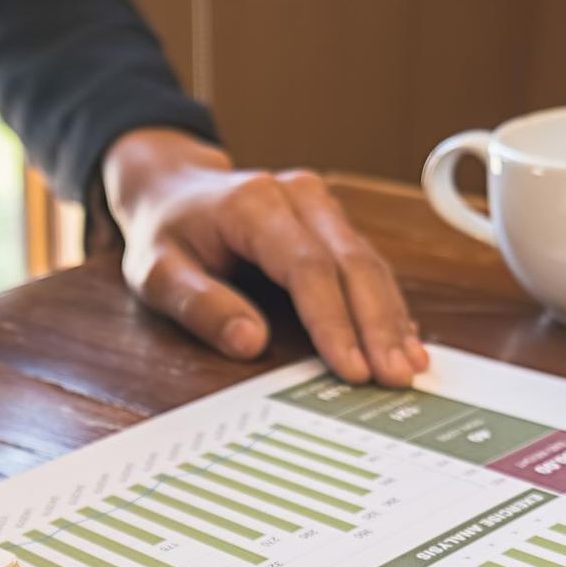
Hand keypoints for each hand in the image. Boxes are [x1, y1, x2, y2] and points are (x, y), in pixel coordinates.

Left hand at [102, 127, 428, 386]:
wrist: (171, 189)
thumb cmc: (164, 234)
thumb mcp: (157, 272)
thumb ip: (200, 305)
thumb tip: (250, 343)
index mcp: (253, 204)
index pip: (307, 267)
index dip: (333, 321)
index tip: (352, 369)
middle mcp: (297, 196)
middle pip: (352, 263)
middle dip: (377, 325)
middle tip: (395, 377)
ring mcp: (319, 206)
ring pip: (368, 263)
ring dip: (390, 317)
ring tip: (409, 366)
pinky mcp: (330, 222)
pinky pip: (366, 264)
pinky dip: (385, 304)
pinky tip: (404, 339)